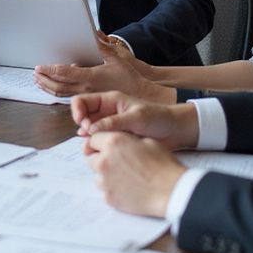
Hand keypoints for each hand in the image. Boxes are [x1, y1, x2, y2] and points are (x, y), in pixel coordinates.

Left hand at [34, 35, 175, 101]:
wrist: (141, 96)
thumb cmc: (130, 76)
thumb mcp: (117, 57)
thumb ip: (103, 44)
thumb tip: (94, 32)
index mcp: (90, 77)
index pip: (64, 73)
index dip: (50, 70)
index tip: (39, 66)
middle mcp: (86, 89)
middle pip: (58, 86)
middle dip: (44, 80)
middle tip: (35, 73)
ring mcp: (87, 96)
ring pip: (61, 94)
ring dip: (48, 88)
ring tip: (39, 81)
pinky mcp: (90, 100)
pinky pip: (69, 98)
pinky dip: (57, 93)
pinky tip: (53, 88)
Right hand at [71, 91, 199, 149]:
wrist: (174, 131)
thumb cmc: (158, 118)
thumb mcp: (136, 117)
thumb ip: (114, 122)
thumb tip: (91, 130)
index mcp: (110, 100)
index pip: (83, 101)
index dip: (78, 111)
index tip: (83, 124)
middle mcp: (106, 112)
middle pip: (83, 117)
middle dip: (82, 127)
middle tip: (89, 137)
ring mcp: (110, 126)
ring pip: (89, 131)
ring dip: (87, 139)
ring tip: (93, 147)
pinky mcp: (115, 138)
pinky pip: (99, 142)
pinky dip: (96, 146)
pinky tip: (101, 151)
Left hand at [85, 130, 185, 217]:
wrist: (171, 191)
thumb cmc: (163, 165)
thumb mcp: (146, 141)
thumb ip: (126, 140)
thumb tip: (119, 141)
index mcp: (113, 142)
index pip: (92, 138)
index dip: (99, 142)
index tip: (103, 146)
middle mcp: (104, 160)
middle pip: (90, 157)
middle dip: (99, 158)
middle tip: (115, 162)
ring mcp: (104, 181)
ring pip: (96, 175)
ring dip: (105, 174)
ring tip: (124, 176)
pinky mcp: (108, 197)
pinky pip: (104, 190)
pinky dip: (112, 188)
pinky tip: (127, 188)